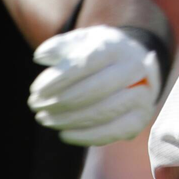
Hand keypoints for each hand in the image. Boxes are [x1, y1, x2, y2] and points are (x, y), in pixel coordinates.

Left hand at [27, 25, 162, 145]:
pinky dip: (87, 136)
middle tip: (37, 106)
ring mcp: (143, 94)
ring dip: (70, 119)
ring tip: (45, 119)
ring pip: (106, 111)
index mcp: (117, 47)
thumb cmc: (98, 54)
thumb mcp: (80, 42)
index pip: (88, 63)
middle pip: (99, 88)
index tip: (36, 90)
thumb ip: (59, 46)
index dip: (60, 79)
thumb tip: (41, 56)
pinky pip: (115, 131)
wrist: (133, 66)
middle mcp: (135, 68)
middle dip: (63, 101)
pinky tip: (64, 134)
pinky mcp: (140, 117)